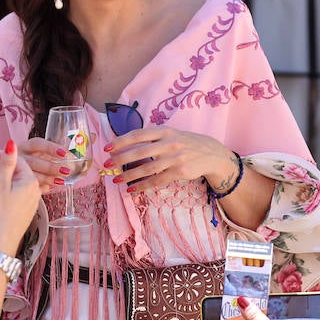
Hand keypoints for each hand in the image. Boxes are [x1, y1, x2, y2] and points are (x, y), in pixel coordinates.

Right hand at [0, 140, 41, 256]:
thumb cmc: (0, 213)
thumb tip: (12, 144)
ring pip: (11, 185)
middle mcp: (34, 190)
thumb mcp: (1, 185)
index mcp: (30, 181)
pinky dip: (0, 193)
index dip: (2, 157)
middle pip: (12, 175)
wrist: (2, 241)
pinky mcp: (24, 210)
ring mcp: (30, 201)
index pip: (17, 162)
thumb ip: (6, 163)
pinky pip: (13, 195)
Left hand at [103, 128, 236, 193]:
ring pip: (147, 168)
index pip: (138, 134)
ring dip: (129, 175)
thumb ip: (153, 138)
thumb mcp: (171, 134)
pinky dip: (142, 186)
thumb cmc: (186, 143)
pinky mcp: (180, 172)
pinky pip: (157, 180)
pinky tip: (132, 189)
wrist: (212, 154)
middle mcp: (169, 143)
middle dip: (120, 159)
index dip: (121, 141)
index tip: (107, 148)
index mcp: (164, 131)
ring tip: (116, 180)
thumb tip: (126, 145)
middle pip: (139, 152)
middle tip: (107, 165)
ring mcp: (175, 158)